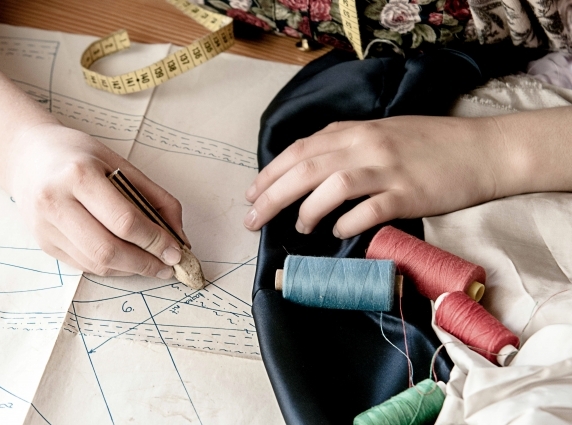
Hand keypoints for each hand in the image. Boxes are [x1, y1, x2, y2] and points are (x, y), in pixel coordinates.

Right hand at [7, 123, 187, 276]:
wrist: (26, 155)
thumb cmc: (79, 155)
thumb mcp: (120, 163)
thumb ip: (155, 198)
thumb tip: (179, 236)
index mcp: (79, 175)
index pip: (124, 221)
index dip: (155, 241)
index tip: (176, 251)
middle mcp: (56, 202)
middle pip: (107, 250)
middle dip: (144, 264)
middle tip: (167, 266)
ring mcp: (45, 227)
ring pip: (95, 263)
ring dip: (130, 270)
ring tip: (152, 265)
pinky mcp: (44, 243)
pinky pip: (84, 265)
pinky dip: (112, 267)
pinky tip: (128, 260)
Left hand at [244, 116, 514, 237]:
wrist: (481, 150)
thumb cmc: (429, 143)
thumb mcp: (382, 133)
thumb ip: (345, 145)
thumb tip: (308, 167)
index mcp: (356, 130)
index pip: (300, 150)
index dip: (271, 173)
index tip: (251, 194)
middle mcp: (367, 146)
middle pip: (306, 168)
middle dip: (272, 195)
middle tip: (252, 220)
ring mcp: (388, 169)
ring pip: (333, 185)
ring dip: (308, 209)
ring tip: (300, 228)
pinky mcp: (409, 194)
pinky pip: (370, 210)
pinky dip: (347, 222)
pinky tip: (337, 232)